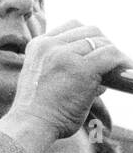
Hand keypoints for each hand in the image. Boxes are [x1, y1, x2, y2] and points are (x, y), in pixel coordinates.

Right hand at [0, 21, 131, 151]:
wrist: (29, 125)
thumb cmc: (38, 113)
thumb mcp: (45, 81)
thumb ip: (66, 73)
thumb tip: (101, 82)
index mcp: (38, 45)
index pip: (72, 27)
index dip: (88, 38)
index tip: (95, 53)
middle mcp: (51, 45)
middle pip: (89, 30)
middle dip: (103, 45)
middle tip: (110, 64)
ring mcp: (66, 55)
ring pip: (102, 42)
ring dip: (113, 55)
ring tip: (119, 71)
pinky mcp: (83, 68)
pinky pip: (111, 55)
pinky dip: (122, 62)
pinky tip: (125, 72)